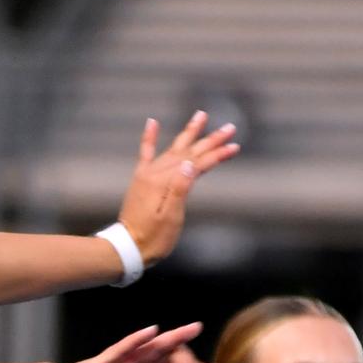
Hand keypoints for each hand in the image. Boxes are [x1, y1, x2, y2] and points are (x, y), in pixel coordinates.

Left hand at [117, 111, 239, 265]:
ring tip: (201, 116)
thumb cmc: (153, 237)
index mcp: (165, 183)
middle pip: (188, 152)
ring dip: (190, 134)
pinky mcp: (141, 180)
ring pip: (174, 149)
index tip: (235, 147)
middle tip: (230, 128)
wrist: (128, 247)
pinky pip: (146, 153)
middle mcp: (155, 174)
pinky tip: (152, 122)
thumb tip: (190, 164)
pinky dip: (149, 137)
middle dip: (210, 141)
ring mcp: (147, 175)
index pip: (196, 163)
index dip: (216, 155)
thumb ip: (179, 189)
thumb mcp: (171, 217)